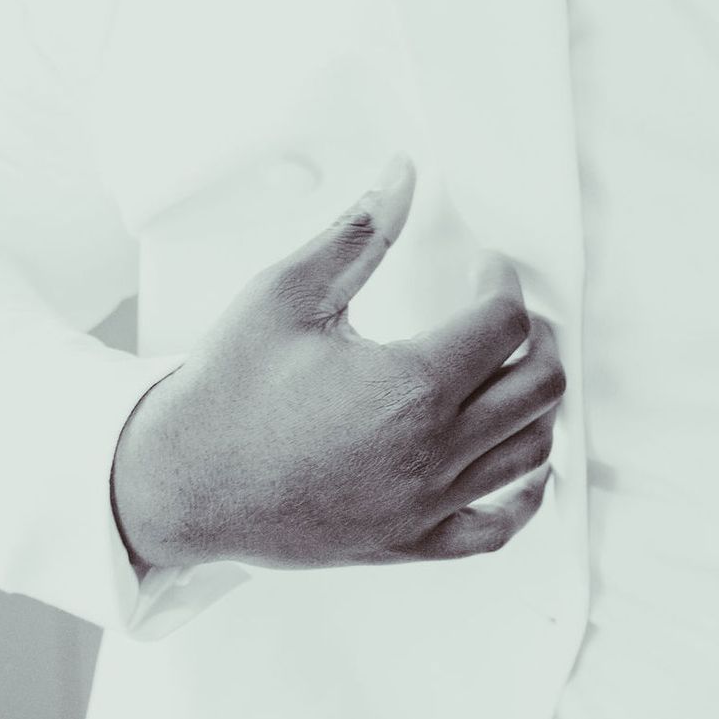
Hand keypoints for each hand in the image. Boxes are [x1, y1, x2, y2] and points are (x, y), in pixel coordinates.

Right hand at [110, 161, 564, 574]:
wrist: (178, 485)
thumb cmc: (226, 392)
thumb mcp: (285, 294)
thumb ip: (357, 233)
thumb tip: (403, 176)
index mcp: (409, 386)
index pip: (505, 325)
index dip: (502, 283)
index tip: (485, 267)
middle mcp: (431, 451)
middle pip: (539, 388)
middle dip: (538, 339)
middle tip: (510, 315)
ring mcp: (426, 505)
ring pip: (531, 454)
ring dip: (537, 406)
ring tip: (513, 373)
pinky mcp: (410, 542)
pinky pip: (497, 528)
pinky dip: (525, 494)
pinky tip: (524, 465)